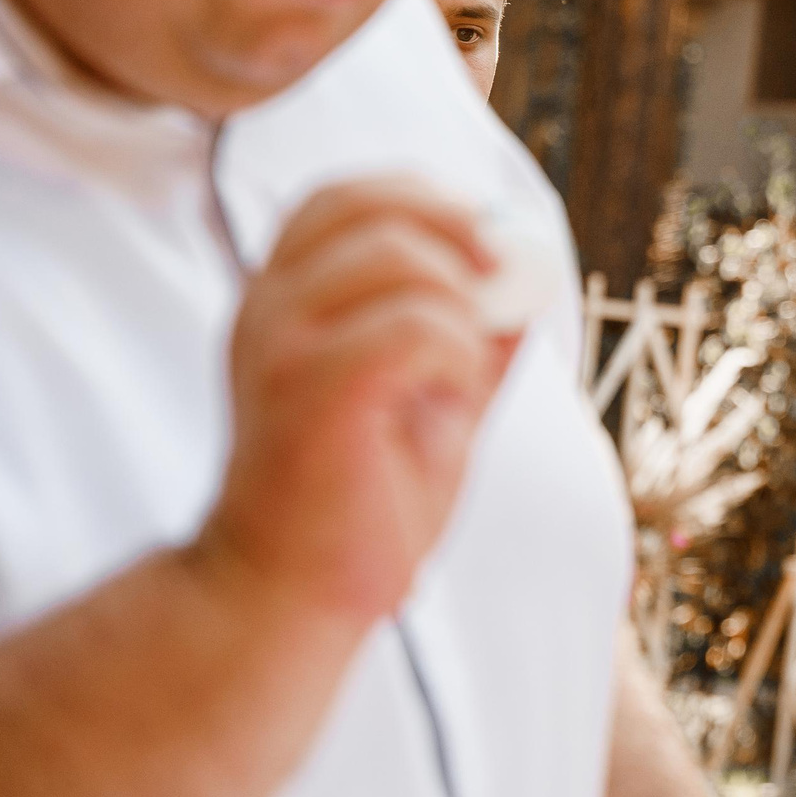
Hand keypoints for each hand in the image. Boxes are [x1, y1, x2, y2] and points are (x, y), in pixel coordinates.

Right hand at [200, 177, 513, 624]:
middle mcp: (266, 308)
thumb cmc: (355, 507)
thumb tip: (529, 281)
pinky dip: (458, 355)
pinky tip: (445, 403)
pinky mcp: (312, 387)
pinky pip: (418, 325)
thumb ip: (471, 339)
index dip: (424, 198)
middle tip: (500, 291)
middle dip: (458, 231)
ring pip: (402, 258)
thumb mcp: (433, 404)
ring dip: (461, 309)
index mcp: (282, 301)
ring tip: (456, 376)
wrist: (283, 600)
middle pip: (371, 204)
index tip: (484, 248)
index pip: (343, 196)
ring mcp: (278, 344)